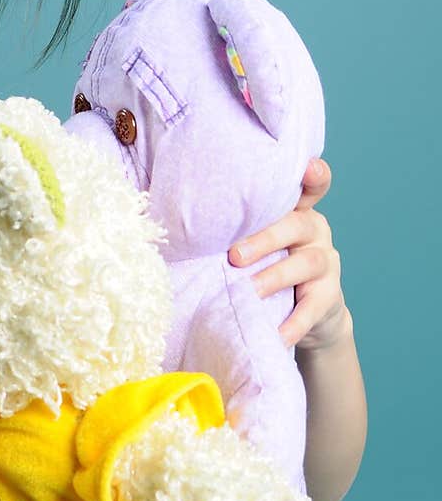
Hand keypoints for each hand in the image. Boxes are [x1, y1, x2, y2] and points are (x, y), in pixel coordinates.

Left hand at [228, 158, 348, 350]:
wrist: (304, 315)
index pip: (308, 186)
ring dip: (274, 277)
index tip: (307, 166)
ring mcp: (326, 261)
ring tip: (248, 292)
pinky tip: (276, 334)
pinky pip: (313, 307)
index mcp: (294, 210)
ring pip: (306, 262)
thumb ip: (232, 228)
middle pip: (297, 224)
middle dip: (265, 238)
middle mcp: (314, 229)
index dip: (312, 175)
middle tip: (234, 256)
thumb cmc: (265, 267)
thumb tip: (171, 219)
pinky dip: (294, 322)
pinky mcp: (329, 295)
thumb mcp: (254, 243)